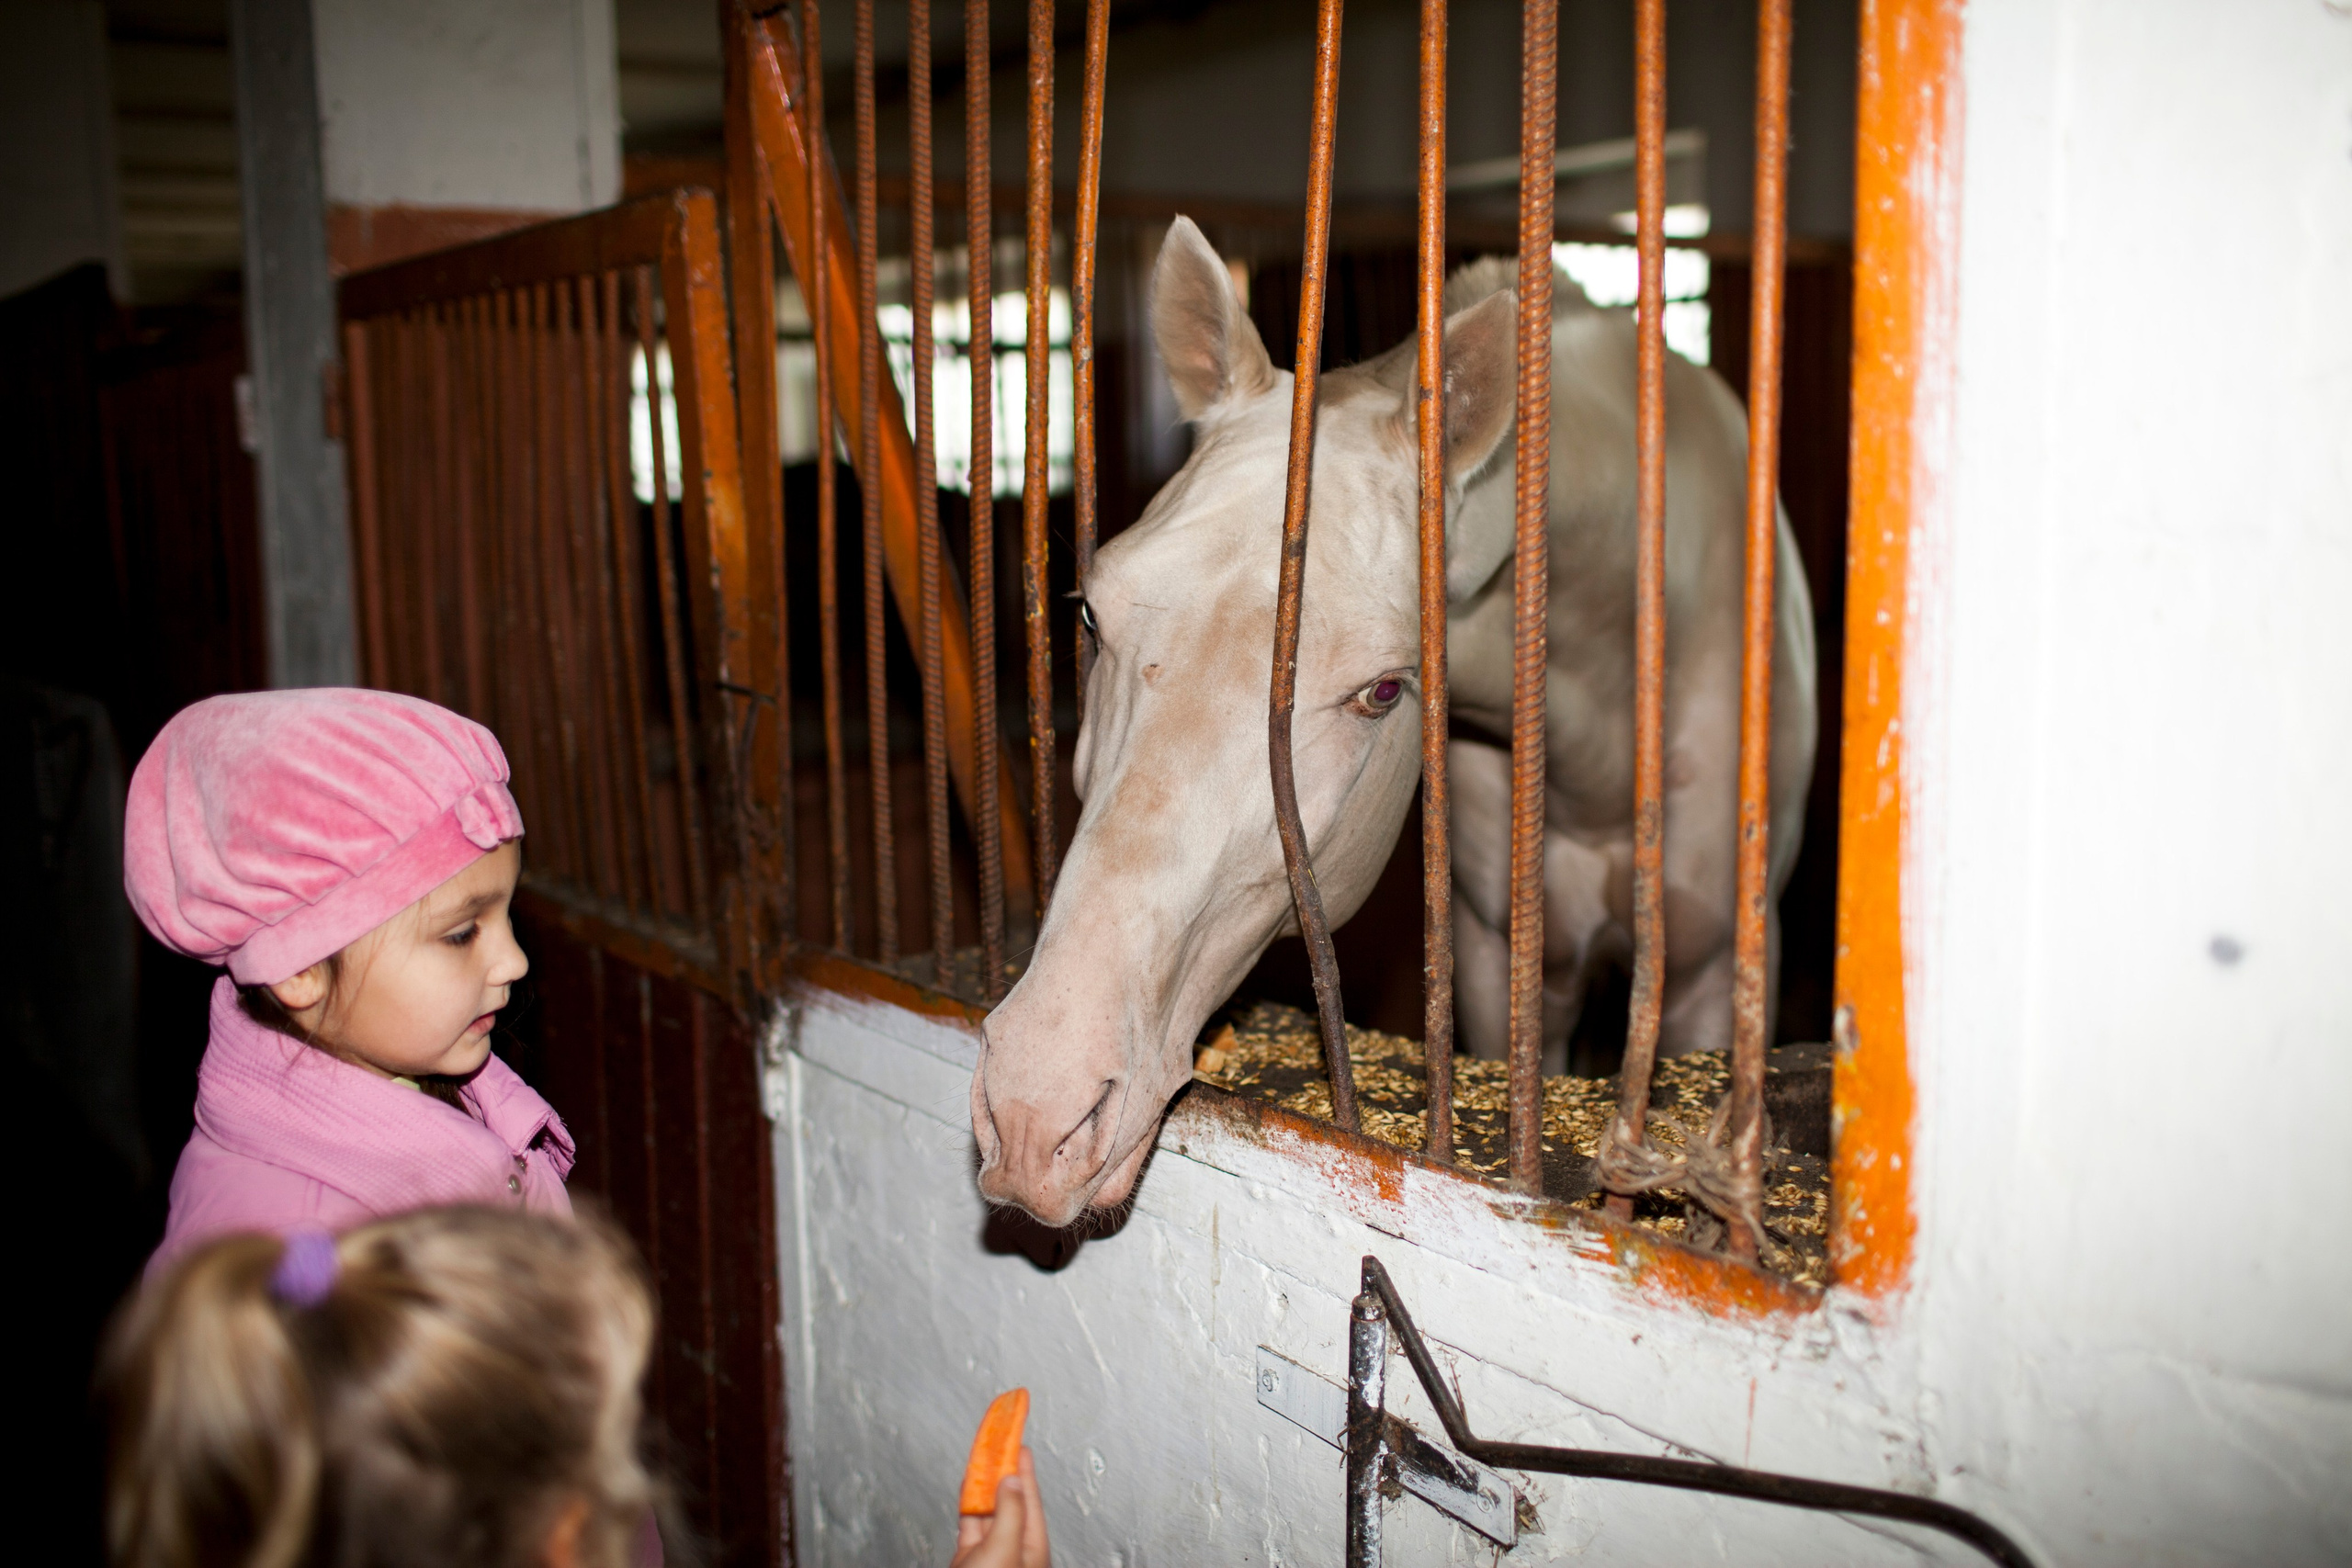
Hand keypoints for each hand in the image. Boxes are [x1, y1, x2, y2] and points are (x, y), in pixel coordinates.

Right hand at [950, 1447, 1050, 1567]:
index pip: (1030, 1500)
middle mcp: (1013, 1549)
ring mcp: (991, 1553)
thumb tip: (1012, 1481)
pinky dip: (968, 1501)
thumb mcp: (1004, 1548)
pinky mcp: (970, 1556)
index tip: (1021, 1446)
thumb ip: (1010, 1512)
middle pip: (1009, 1501)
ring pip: (988, 1510)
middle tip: (999, 1445)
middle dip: (1003, 1472)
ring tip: (982, 1458)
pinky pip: (971, 1522)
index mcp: (1032, 1549)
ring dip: (984, 1484)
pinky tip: (967, 1485)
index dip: (1025, 1470)